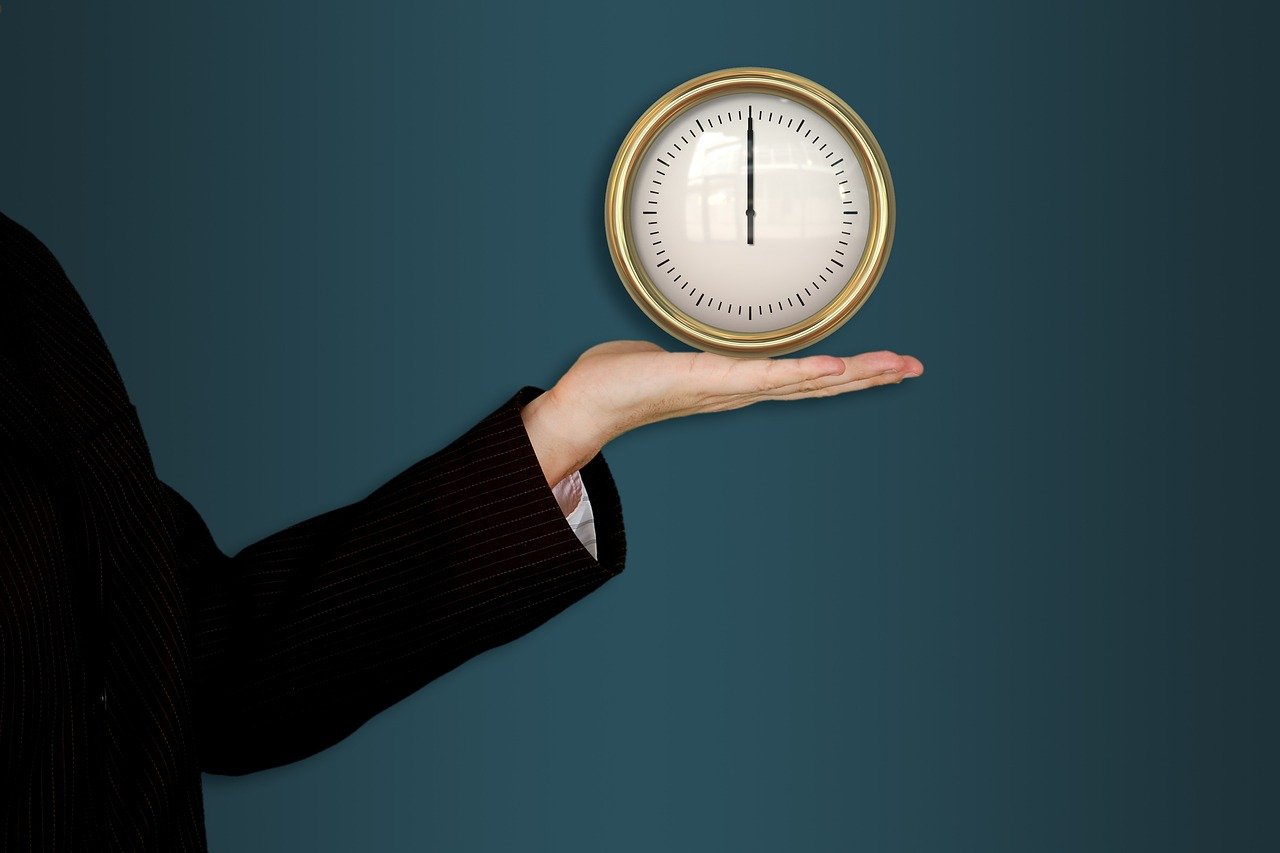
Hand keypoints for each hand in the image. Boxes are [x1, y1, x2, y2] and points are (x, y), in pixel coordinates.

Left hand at [520, 341, 923, 485]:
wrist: (586, 404)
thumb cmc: (622, 380)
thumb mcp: (672, 354)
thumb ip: (695, 346)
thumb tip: (695, 335)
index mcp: (738, 381)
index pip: (803, 376)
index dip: (847, 371)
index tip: (887, 363)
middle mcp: (741, 389)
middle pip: (818, 383)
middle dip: (869, 376)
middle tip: (915, 366)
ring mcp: (729, 388)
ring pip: (802, 381)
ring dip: (852, 374)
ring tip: (893, 366)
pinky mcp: (710, 380)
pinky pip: (764, 377)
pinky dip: (802, 374)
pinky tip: (836, 369)